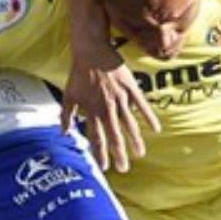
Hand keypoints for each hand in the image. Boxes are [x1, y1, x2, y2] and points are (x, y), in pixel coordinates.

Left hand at [63, 18, 158, 172]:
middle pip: (114, 136)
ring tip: (140, 154)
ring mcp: (120, 98)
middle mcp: (106, 107)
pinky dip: (149, 118)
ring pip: (129, 124)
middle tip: (124, 169)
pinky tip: (156, 129)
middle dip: (119, 154)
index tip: (104, 167)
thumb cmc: (79, 73)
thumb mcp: (69, 95)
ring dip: (135, 141)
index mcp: (91, 110)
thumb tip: (64, 133)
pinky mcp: (131, 88)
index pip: (97, 137)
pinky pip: (142, 106)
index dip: (100, 153)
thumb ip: (66, 115)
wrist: (91, 50)